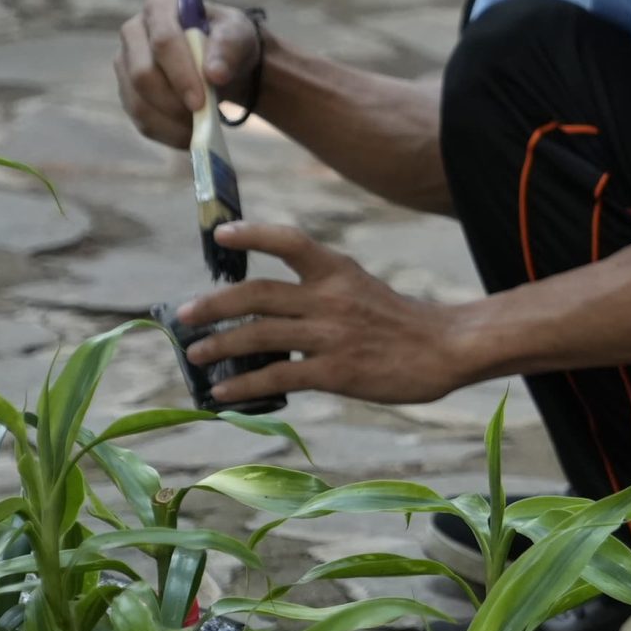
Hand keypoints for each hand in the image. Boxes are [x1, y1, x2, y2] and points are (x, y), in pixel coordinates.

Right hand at [116, 0, 261, 147]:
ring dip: (169, 121)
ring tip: (199, 129)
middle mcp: (134, 32)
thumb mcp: (239, 36)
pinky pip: (138, 117)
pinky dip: (164, 132)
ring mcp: (126, 63)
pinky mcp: (127, 90)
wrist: (224, 63)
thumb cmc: (230, 41)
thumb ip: (229, 47)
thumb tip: (214, 74)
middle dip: (173, 101)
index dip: (181, 74)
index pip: (163, 41)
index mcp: (160, 7)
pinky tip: (188, 135)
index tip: (201, 100)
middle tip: (201, 117)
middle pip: (142, 73)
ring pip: (136, 100)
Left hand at [175, 222, 466, 404]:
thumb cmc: (402, 322)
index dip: (251, 235)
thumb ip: (320, 294)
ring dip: (218, 345)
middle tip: (185, 313)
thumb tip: (268, 315)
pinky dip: (243, 386)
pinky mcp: (336, 371)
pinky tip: (224, 395)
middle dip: (214, 304)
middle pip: (257, 294)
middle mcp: (330, 298)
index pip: (289, 242)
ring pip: (259, 336)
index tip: (219, 235)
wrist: (446, 348)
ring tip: (195, 354)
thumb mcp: (362, 289)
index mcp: (338, 271)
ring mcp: (332, 335)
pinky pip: (277, 377)